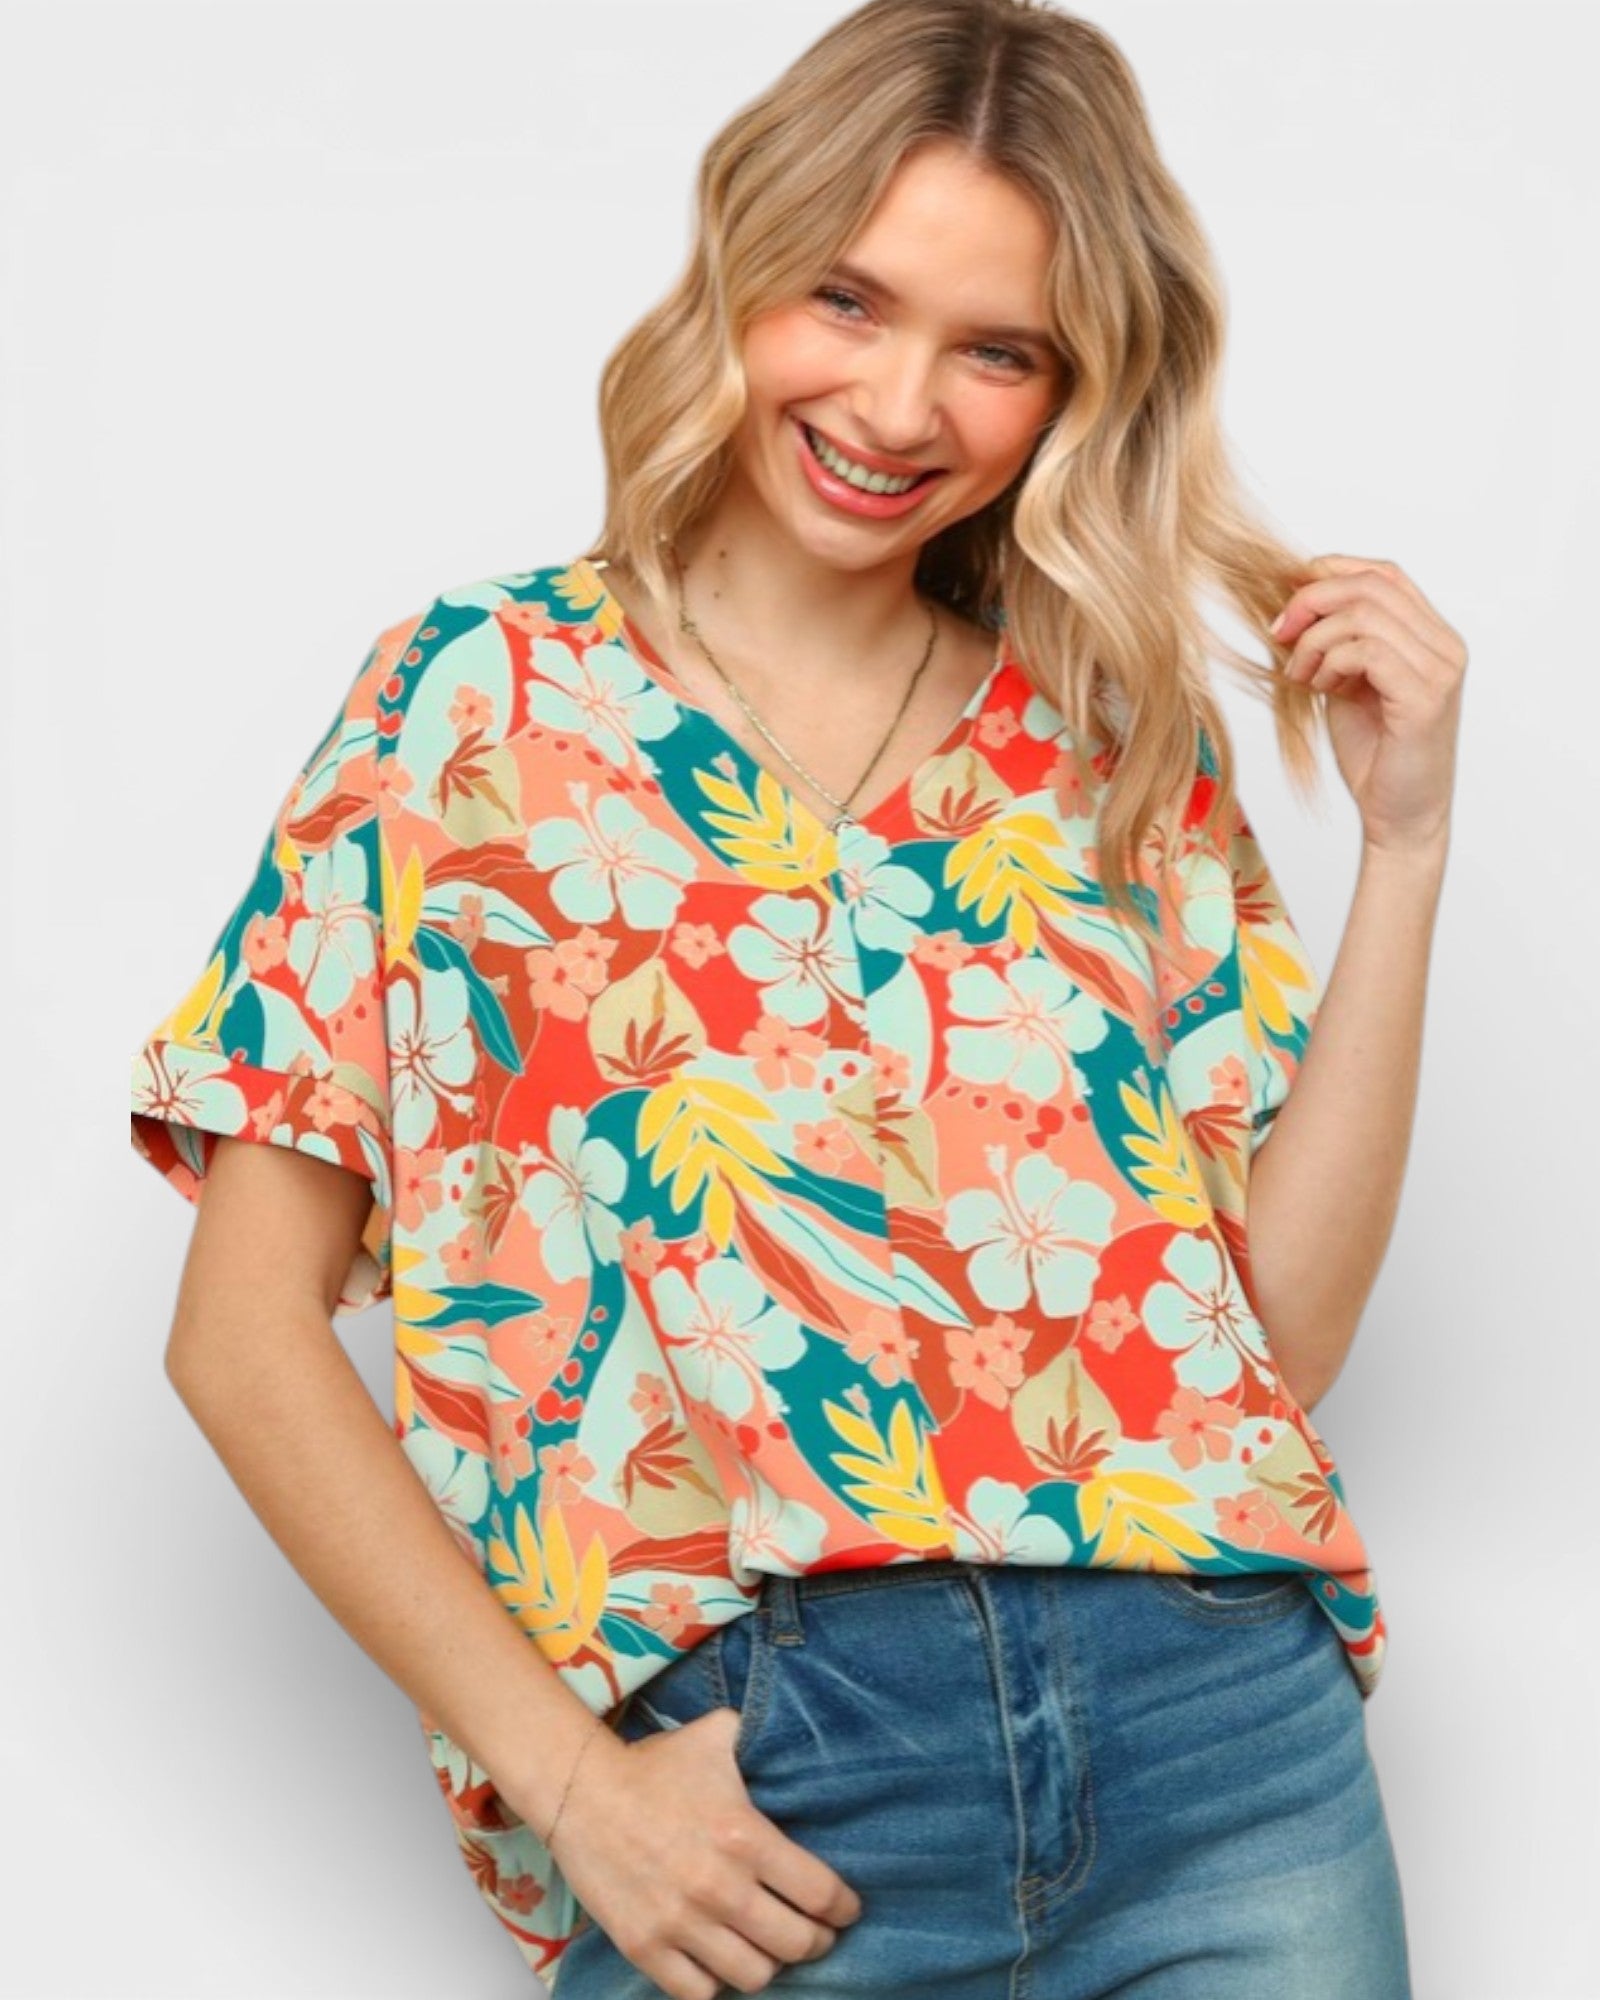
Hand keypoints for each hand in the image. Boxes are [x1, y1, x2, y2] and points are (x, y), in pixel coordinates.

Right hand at [550, 1706, 863, 1997]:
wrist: (581, 1792)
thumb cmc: (654, 1765)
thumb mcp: (716, 1737)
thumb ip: (758, 1737)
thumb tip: (787, 1729)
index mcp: (745, 1837)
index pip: (821, 1894)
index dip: (843, 1908)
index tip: (846, 1910)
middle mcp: (720, 1888)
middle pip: (797, 1944)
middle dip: (816, 1941)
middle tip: (816, 1933)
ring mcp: (681, 1924)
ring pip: (754, 1976)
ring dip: (768, 1964)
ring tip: (767, 1948)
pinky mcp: (646, 1948)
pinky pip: (700, 1993)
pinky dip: (716, 1981)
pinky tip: (720, 1960)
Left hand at [1269, 554, 1466, 858]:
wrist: (1399, 817)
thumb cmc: (1374, 754)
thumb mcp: (1347, 683)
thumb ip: (1336, 642)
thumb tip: (1293, 600)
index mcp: (1430, 637)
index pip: (1384, 573)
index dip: (1332, 570)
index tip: (1288, 597)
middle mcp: (1444, 646)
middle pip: (1373, 584)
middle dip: (1312, 600)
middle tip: (1279, 633)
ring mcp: (1440, 670)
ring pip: (1364, 615)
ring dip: (1315, 641)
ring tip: (1301, 675)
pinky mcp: (1425, 698)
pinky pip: (1367, 651)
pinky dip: (1330, 663)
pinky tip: (1321, 689)